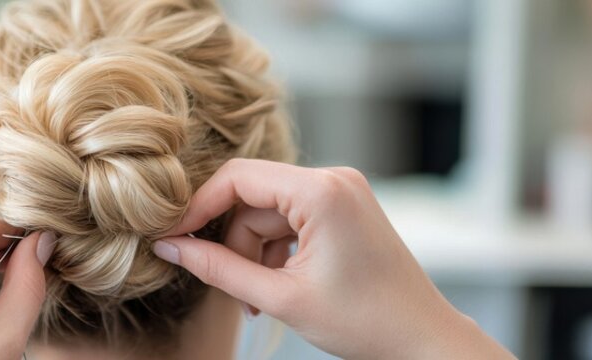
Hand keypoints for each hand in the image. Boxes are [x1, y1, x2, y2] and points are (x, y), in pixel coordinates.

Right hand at [153, 159, 512, 358]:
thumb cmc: (364, 322)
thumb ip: (217, 268)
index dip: (198, 208)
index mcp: (322, 191)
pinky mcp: (344, 207)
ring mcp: (342, 191)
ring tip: (261, 302)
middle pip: (252, 199)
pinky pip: (291, 218)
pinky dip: (277, 250)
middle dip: (234, 245)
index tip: (173, 239)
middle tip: (235, 294)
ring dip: (255, 254)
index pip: (237, 178)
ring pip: (268, 212)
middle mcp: (334, 179)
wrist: (422, 339)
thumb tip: (169, 248)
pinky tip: (279, 286)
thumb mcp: (280, 297)